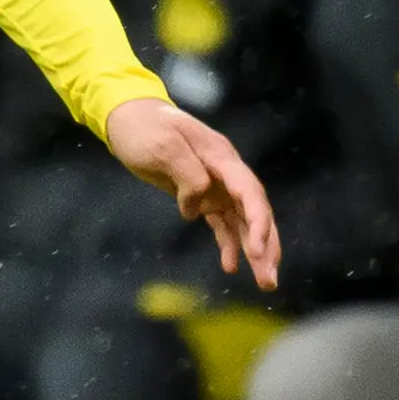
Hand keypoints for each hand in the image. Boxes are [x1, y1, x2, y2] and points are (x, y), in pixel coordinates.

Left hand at [105, 98, 280, 290]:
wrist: (129, 116)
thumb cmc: (145, 128)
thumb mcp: (162, 147)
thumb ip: (187, 175)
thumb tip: (198, 208)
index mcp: (221, 157)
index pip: (249, 193)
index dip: (258, 223)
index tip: (258, 252)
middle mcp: (226, 173)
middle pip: (255, 213)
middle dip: (266, 247)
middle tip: (270, 281)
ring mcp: (216, 185)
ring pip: (243, 223)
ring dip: (255, 253)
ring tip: (265, 283)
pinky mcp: (202, 196)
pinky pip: (222, 224)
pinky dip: (228, 245)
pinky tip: (230, 268)